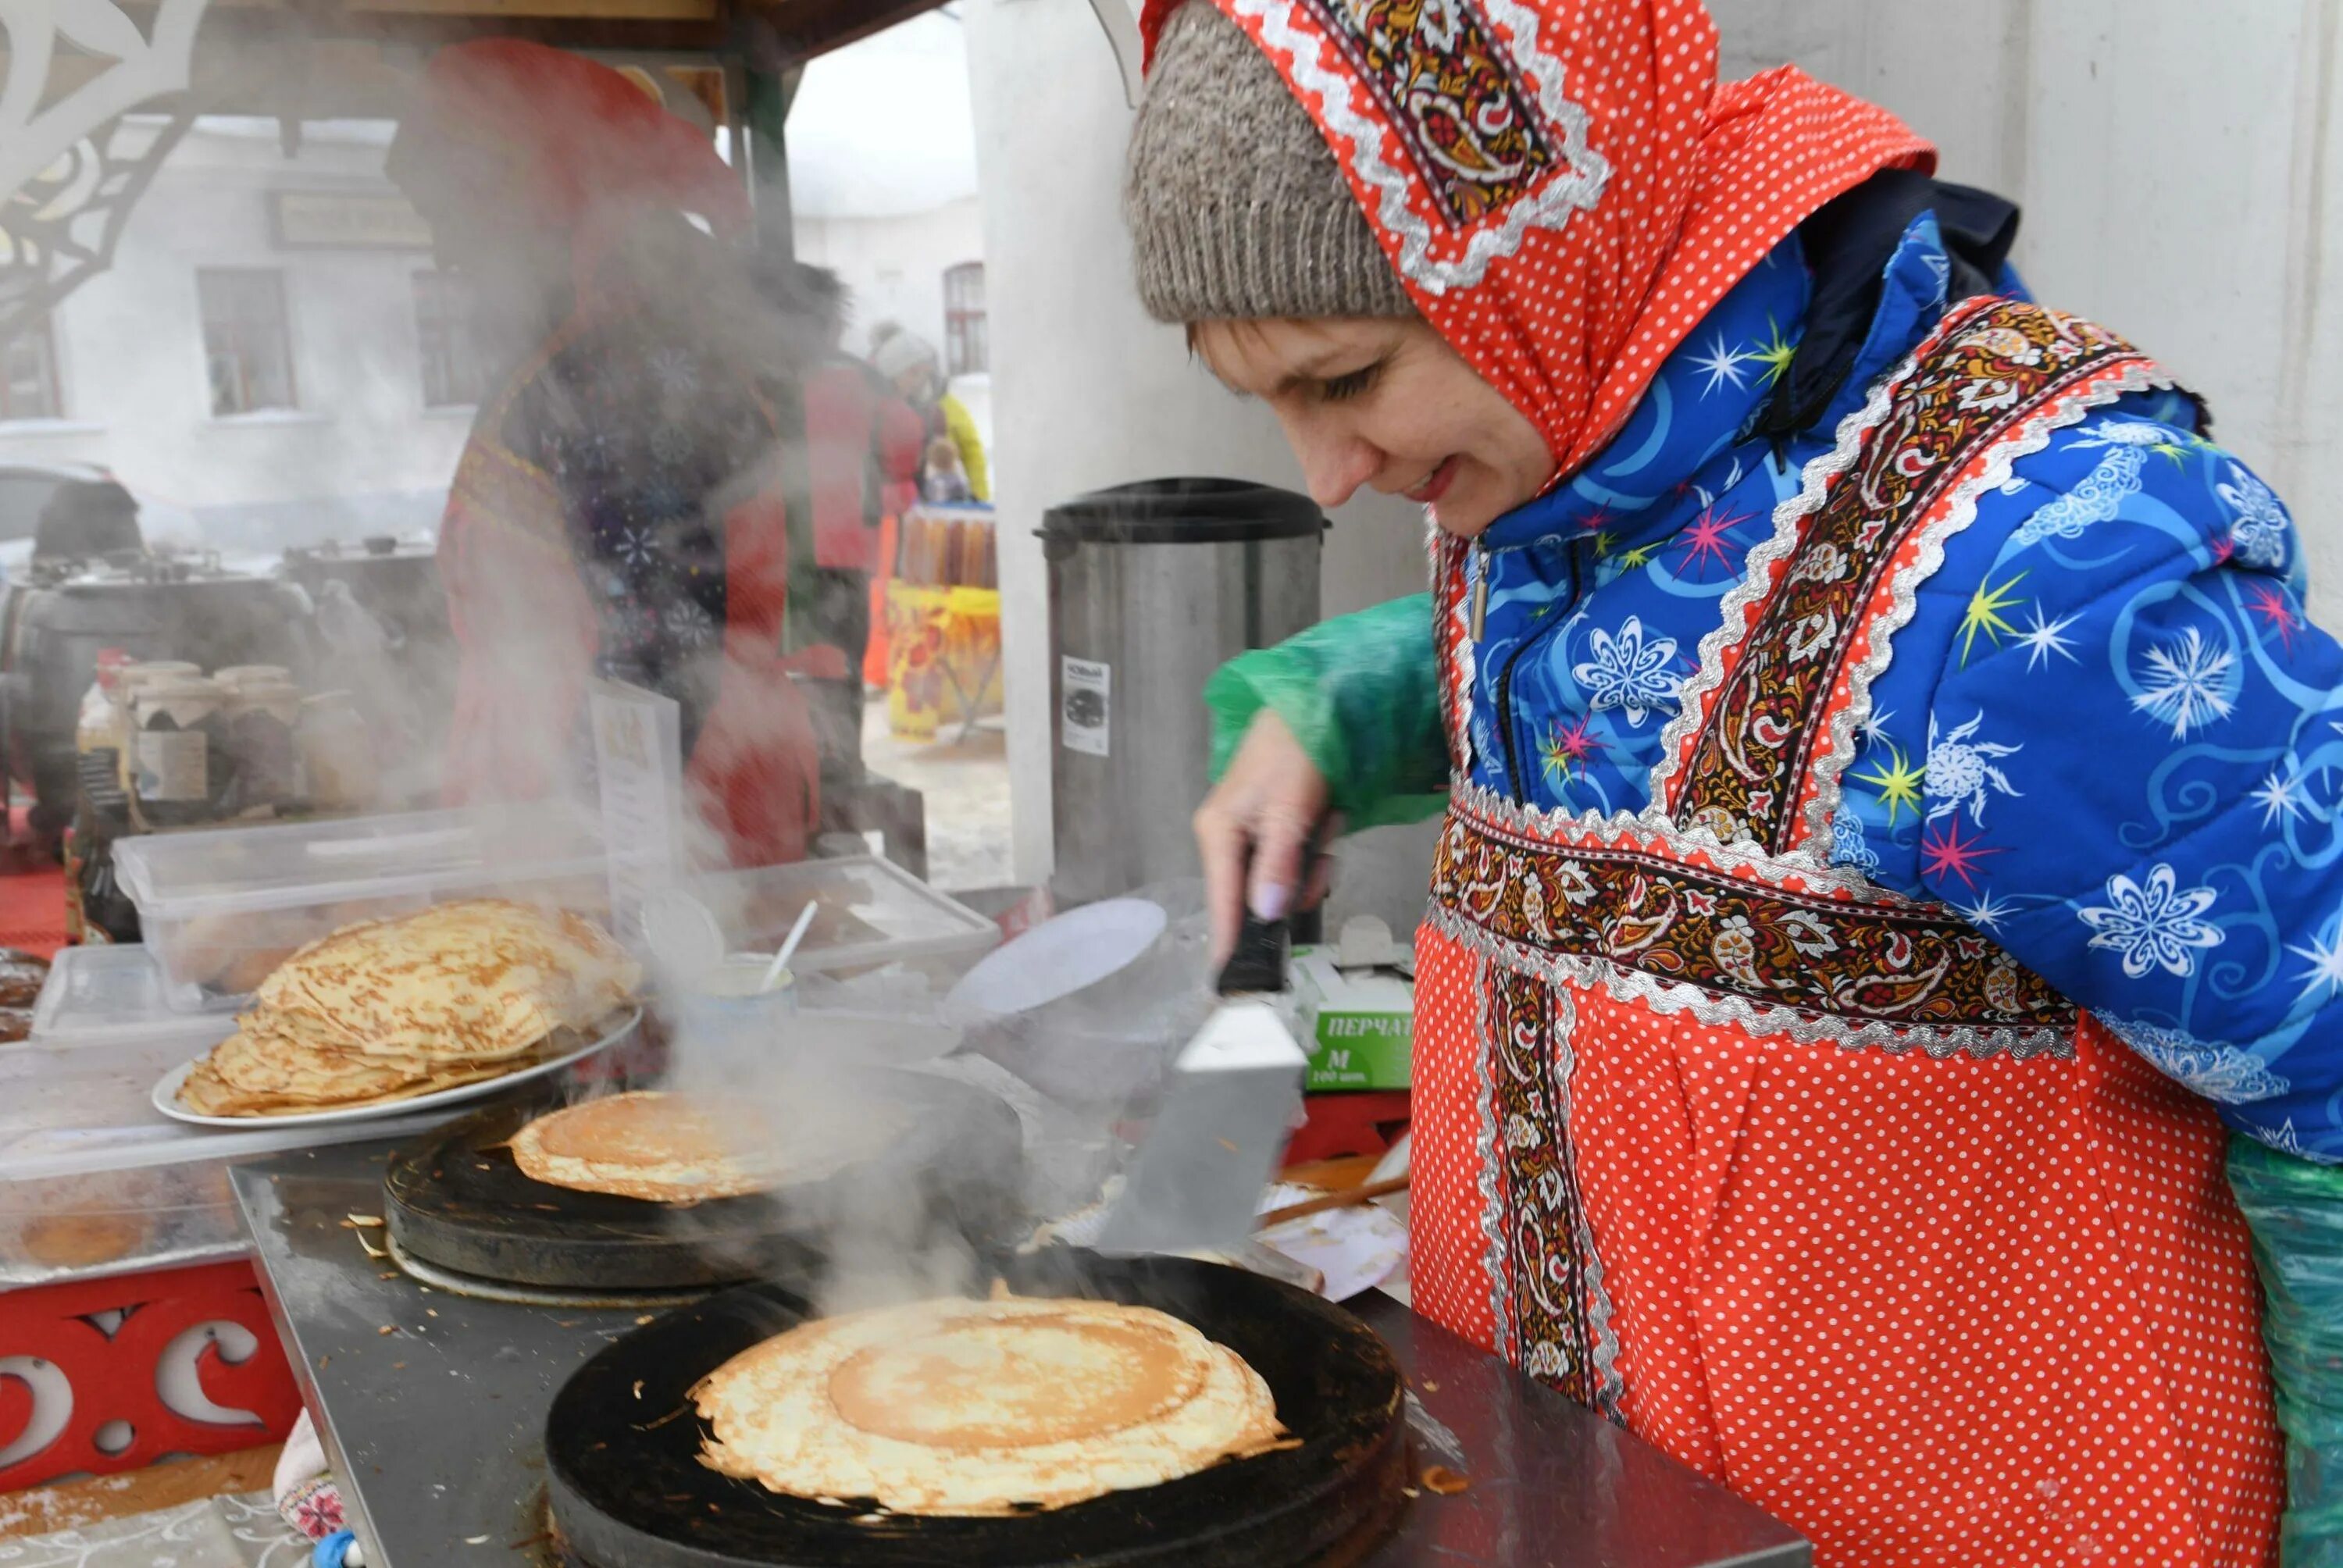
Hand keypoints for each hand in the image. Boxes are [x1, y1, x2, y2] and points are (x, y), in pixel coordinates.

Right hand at [1194, 709, 1333, 963]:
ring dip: (1314, 863)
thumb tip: (1265, 915)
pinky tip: (1329, 818)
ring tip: (1327, 822)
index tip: (1232, 985)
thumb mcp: (1289, 809)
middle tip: (1321, 851)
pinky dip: (1319, 848)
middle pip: (1258, 896)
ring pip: (1284, 881)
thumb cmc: (1297, 748)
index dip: (1230, 942)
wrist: (1320, 700)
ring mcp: (1254, 834)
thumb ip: (1278, 864)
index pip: (1222, 901)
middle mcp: (1229, 837)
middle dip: (1297, 883)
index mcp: (1217, 832)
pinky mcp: (1278, 829)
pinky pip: (1298, 861)